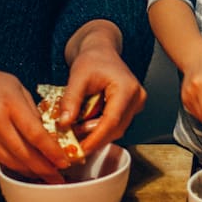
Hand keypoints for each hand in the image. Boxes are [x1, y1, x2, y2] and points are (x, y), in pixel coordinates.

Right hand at [0, 59, 69, 183]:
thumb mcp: (17, 87)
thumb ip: (32, 110)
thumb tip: (48, 133)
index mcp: (11, 103)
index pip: (34, 133)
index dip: (50, 151)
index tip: (64, 161)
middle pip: (24, 152)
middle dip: (44, 168)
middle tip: (59, 178)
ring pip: (12, 160)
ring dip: (31, 172)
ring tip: (47, 178)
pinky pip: (1, 159)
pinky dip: (17, 166)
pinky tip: (28, 170)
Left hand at [62, 43, 146, 159]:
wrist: (101, 51)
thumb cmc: (92, 59)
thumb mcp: (78, 76)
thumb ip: (71, 99)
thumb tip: (64, 123)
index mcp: (127, 89)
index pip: (112, 121)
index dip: (96, 138)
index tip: (80, 150)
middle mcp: (136, 97)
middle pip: (115, 128)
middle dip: (93, 138)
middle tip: (72, 145)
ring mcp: (136, 103)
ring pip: (116, 129)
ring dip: (96, 135)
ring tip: (75, 134)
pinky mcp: (130, 108)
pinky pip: (115, 125)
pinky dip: (99, 129)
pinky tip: (84, 128)